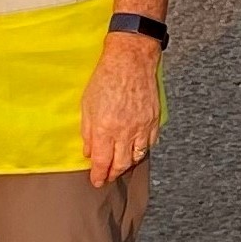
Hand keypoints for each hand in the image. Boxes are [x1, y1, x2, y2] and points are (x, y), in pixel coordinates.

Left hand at [81, 33, 162, 187]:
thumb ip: (87, 131)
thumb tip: (88, 151)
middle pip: (121, 164)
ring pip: (137, 156)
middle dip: (113, 174)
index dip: (99, 175)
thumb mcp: (87, 105)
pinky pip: (150, 143)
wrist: (131, 60)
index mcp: (105, 129)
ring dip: (128, 164)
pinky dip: (142, 150)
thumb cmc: (106, 77)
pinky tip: (136, 149)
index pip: (102, 162)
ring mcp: (142, 126)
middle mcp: (125, 131)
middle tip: (108, 177)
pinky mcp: (153, 120)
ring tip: (121, 166)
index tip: (96, 181)